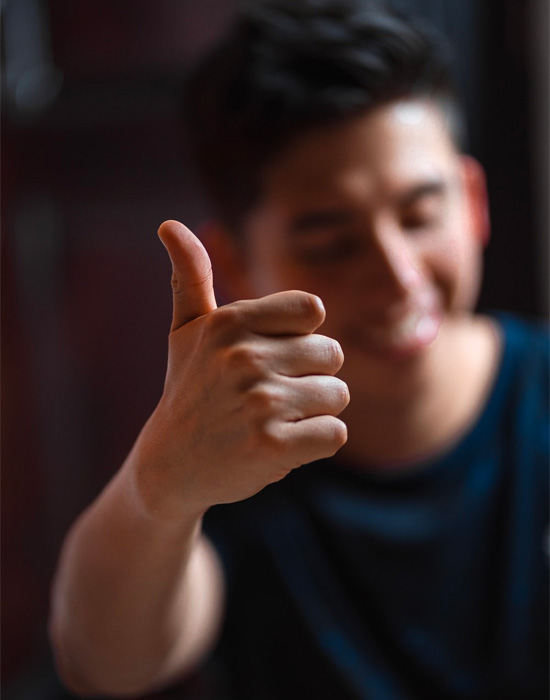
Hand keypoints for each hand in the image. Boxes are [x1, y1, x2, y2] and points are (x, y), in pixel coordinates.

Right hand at [135, 220, 348, 518]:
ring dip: (314, 413)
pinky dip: (317, 443)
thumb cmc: (189, 390)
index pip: (313, 311)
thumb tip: (169, 223)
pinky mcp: (272, 447)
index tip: (271, 357)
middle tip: (269, 397)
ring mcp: (258, 403)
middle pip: (332, 354)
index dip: (301, 338)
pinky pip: (335, 434)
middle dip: (311, 378)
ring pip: (337, 395)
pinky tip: (282, 445)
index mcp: (230, 322)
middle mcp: (243, 356)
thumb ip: (190, 276)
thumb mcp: (185, 331)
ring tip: (273, 421)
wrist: (171, 465)